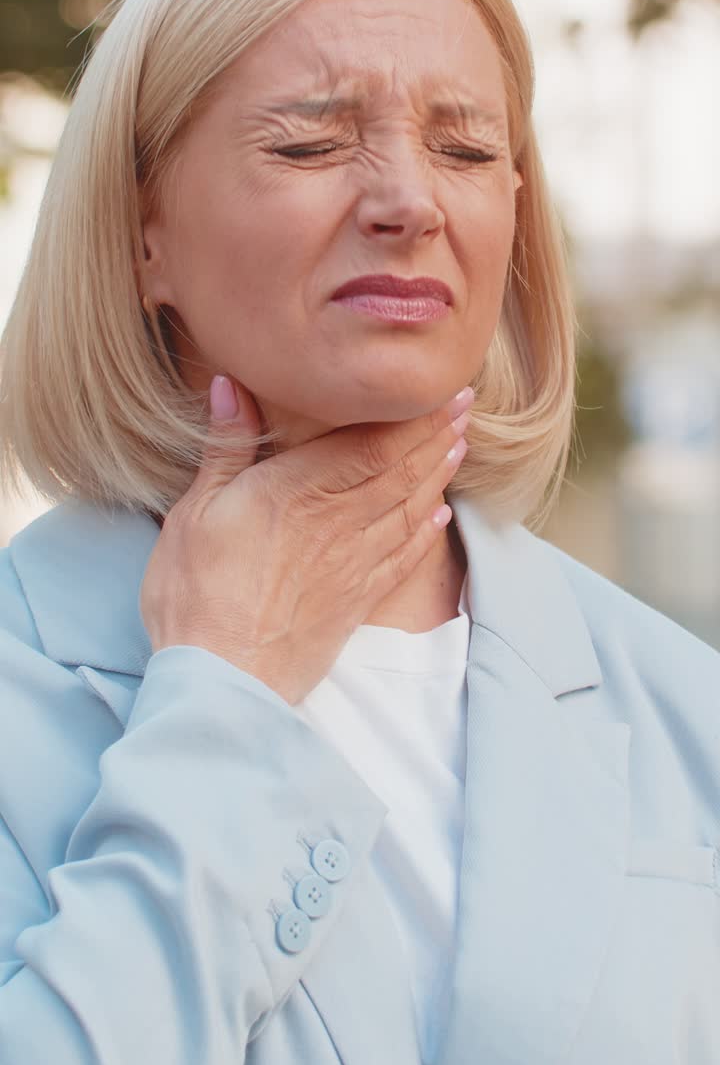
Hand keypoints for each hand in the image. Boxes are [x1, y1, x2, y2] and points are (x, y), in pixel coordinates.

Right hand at [140, 376, 471, 704]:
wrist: (221, 680)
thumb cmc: (197, 593)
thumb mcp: (195, 510)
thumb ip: (226, 446)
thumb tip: (230, 384)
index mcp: (300, 490)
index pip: (374, 443)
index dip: (416, 416)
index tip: (444, 390)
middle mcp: (338, 523)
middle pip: (401, 471)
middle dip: (437, 434)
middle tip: (465, 405)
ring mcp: (352, 565)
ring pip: (409, 510)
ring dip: (438, 475)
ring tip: (459, 446)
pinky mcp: (355, 602)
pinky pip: (401, 559)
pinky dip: (424, 534)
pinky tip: (438, 518)